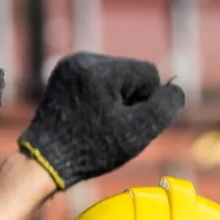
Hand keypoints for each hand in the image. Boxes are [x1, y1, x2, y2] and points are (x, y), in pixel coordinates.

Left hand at [17, 53, 185, 187]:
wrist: (44, 160)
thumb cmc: (91, 150)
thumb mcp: (137, 132)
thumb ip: (164, 107)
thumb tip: (175, 89)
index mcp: (100, 70)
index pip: (149, 73)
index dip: (145, 102)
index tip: (125, 123)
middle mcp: (83, 59)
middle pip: (131, 72)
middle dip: (129, 98)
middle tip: (109, 125)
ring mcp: (70, 64)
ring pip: (115, 75)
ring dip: (115, 97)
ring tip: (96, 122)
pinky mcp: (63, 73)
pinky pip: (97, 78)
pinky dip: (99, 96)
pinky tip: (88, 116)